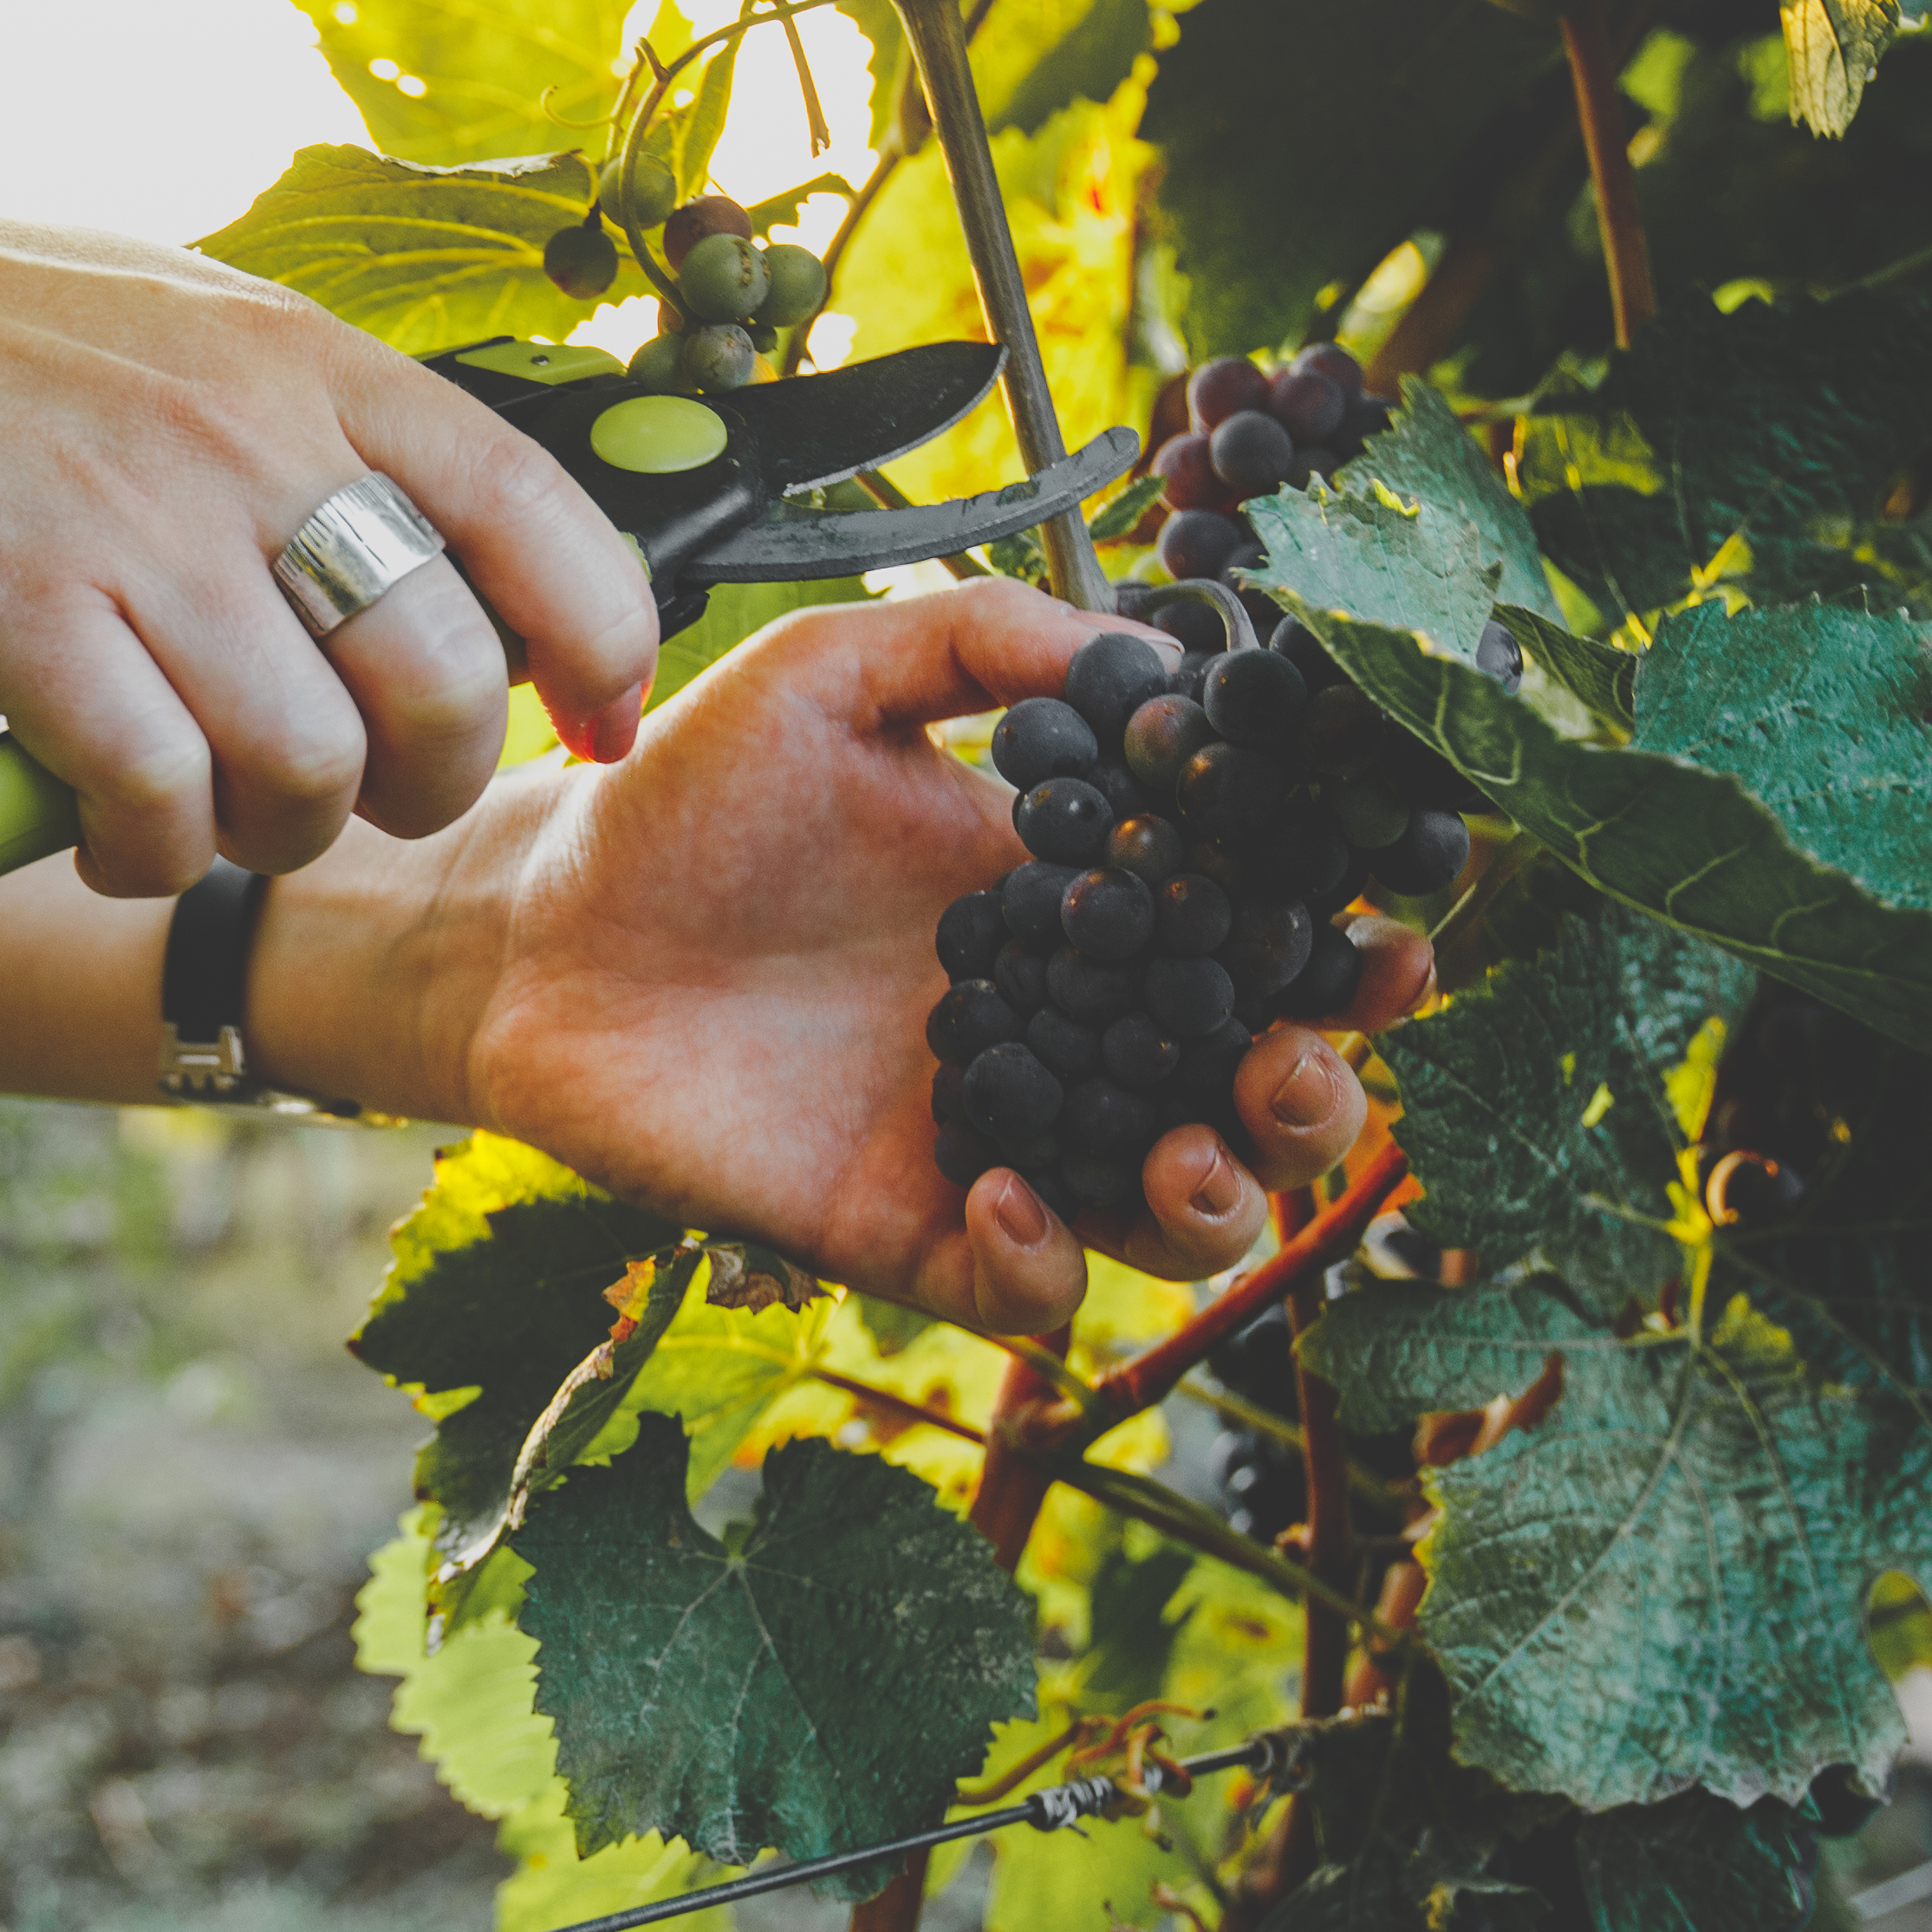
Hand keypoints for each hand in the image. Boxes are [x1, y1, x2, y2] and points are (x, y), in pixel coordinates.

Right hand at [0, 154, 662, 896]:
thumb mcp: (183, 336)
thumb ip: (310, 436)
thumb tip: (441, 564)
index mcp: (316, 363)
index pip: (548, 519)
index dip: (603, 650)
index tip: (595, 725)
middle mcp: (255, 438)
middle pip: (448, 682)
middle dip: (418, 781)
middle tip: (343, 791)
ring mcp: (142, 529)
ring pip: (310, 771)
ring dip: (269, 832)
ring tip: (198, 806)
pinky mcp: (25, 620)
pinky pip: (158, 804)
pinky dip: (147, 853)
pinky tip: (104, 826)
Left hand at [432, 582, 1428, 1332]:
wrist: (536, 919)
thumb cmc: (686, 797)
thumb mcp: (836, 675)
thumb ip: (988, 642)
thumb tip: (1159, 649)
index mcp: (1082, 907)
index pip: (1254, 941)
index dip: (1346, 946)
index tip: (1394, 928)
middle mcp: (1066, 1036)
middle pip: (1253, 1102)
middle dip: (1319, 1102)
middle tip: (1299, 1063)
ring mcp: (988, 1137)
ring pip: (1171, 1220)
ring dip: (1222, 1203)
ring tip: (1193, 1158)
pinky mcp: (900, 1226)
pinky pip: (1020, 1289)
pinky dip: (1043, 1265)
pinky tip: (1010, 1193)